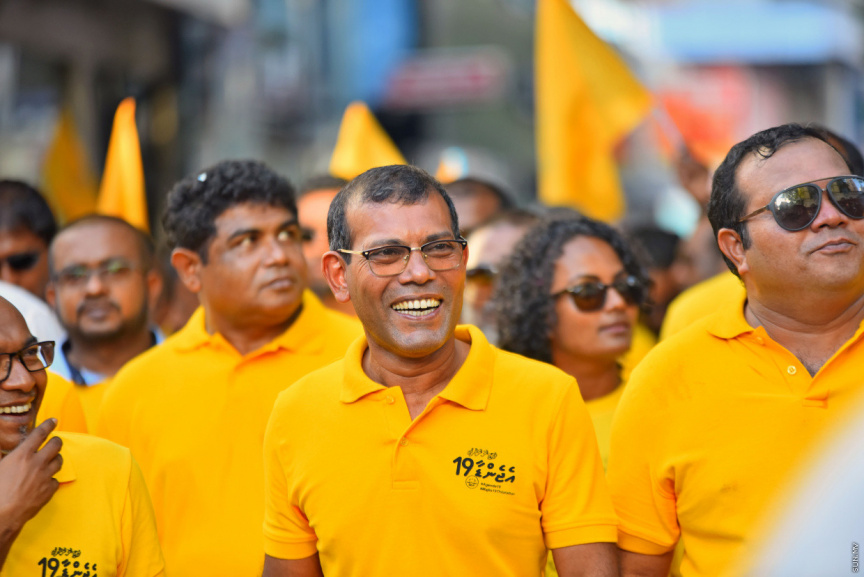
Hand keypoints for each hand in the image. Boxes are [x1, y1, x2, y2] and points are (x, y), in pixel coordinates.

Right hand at [0, 419, 62, 534]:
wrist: (2, 515)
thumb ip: (6, 458)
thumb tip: (7, 455)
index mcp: (21, 455)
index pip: (40, 434)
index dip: (48, 425)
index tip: (53, 421)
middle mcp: (36, 463)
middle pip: (56, 445)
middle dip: (56, 441)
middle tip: (54, 442)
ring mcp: (45, 476)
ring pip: (59, 461)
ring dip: (55, 458)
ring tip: (51, 460)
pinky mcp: (49, 490)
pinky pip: (55, 480)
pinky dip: (50, 479)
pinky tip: (44, 482)